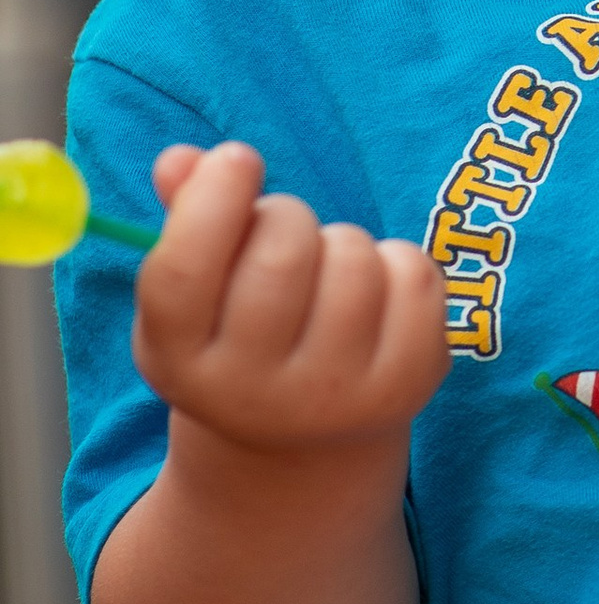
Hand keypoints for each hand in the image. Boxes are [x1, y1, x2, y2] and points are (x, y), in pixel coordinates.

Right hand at [134, 140, 449, 460]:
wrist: (301, 446)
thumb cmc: (239, 337)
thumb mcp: (194, 296)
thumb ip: (183, 219)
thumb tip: (181, 160)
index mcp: (179, 359)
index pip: (183, 271)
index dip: (212, 199)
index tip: (238, 157)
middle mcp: (250, 392)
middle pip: (281, 253)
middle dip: (286, 217)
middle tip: (284, 235)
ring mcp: (332, 397)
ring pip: (353, 256)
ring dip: (343, 243)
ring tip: (326, 280)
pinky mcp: (405, 386)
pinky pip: (414, 274)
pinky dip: (399, 263)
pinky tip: (376, 300)